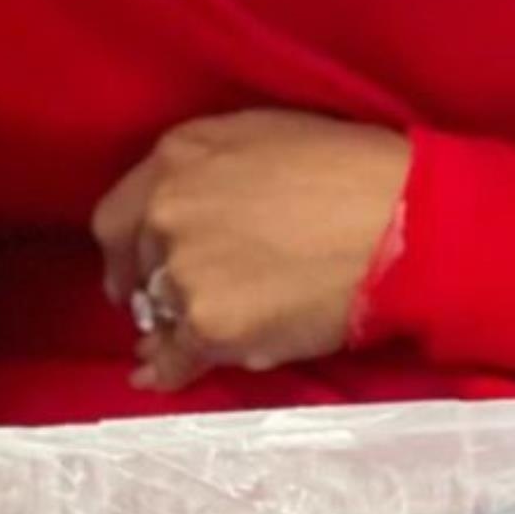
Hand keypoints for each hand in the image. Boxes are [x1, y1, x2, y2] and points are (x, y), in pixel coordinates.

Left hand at [92, 110, 411, 393]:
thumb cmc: (345, 168)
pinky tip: (155, 378)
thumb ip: (203, 171)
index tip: (133, 270)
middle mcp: (165, 213)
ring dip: (170, 325)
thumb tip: (179, 213)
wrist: (398, 220)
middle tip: (178, 302)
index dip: (125, 251)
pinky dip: (167, 371)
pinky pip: (177, 356)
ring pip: (161, 312)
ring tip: (182, 340)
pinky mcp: (212, 324)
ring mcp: (185, 271)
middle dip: (157, 284)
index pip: (116, 217)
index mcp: (173, 161)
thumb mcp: (254, 135)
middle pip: (141, 267)